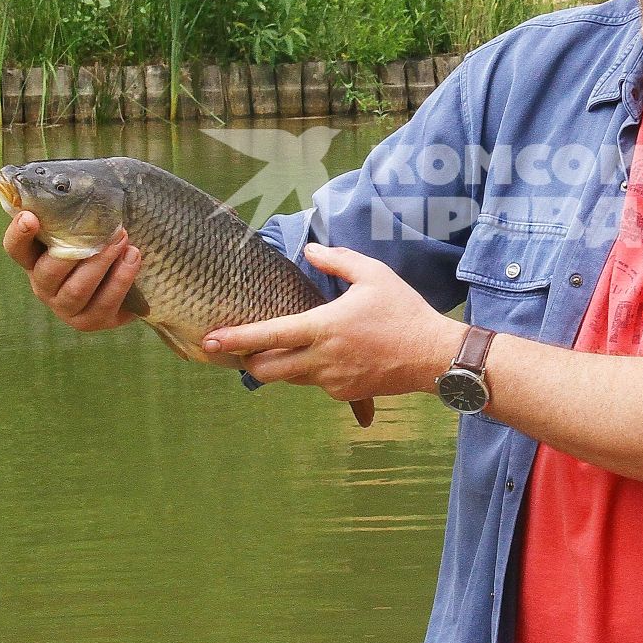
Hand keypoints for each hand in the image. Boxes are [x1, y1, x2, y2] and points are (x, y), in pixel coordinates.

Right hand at [2, 211, 142, 332]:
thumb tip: (85, 183)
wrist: (134, 278)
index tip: (30, 217)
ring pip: (76, 291)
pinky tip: (134, 258)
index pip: (16, 248)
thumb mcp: (89, 224)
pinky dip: (121, 280)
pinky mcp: (92, 321)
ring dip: (101, 263)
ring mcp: (66, 308)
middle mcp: (44, 286)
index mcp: (35, 259)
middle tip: (109, 228)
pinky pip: (104, 304)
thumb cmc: (104, 241)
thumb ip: (79, 210)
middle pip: (48, 272)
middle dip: (77, 250)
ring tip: (123, 241)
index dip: (19, 234)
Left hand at [202, 242, 462, 403]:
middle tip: (246, 347)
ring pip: (288, 378)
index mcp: (323, 326)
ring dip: (280, 365)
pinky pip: (315, 384)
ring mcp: (332, 380)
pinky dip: (311, 371)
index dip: (234, 339)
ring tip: (289, 346)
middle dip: (249, 360)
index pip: (268, 335)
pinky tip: (332, 355)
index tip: (209, 341)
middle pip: (265, 370)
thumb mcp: (373, 275)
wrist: (434, 356)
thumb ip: (337, 260)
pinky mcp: (344, 393)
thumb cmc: (404, 311)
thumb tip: (311, 249)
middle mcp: (322, 359)